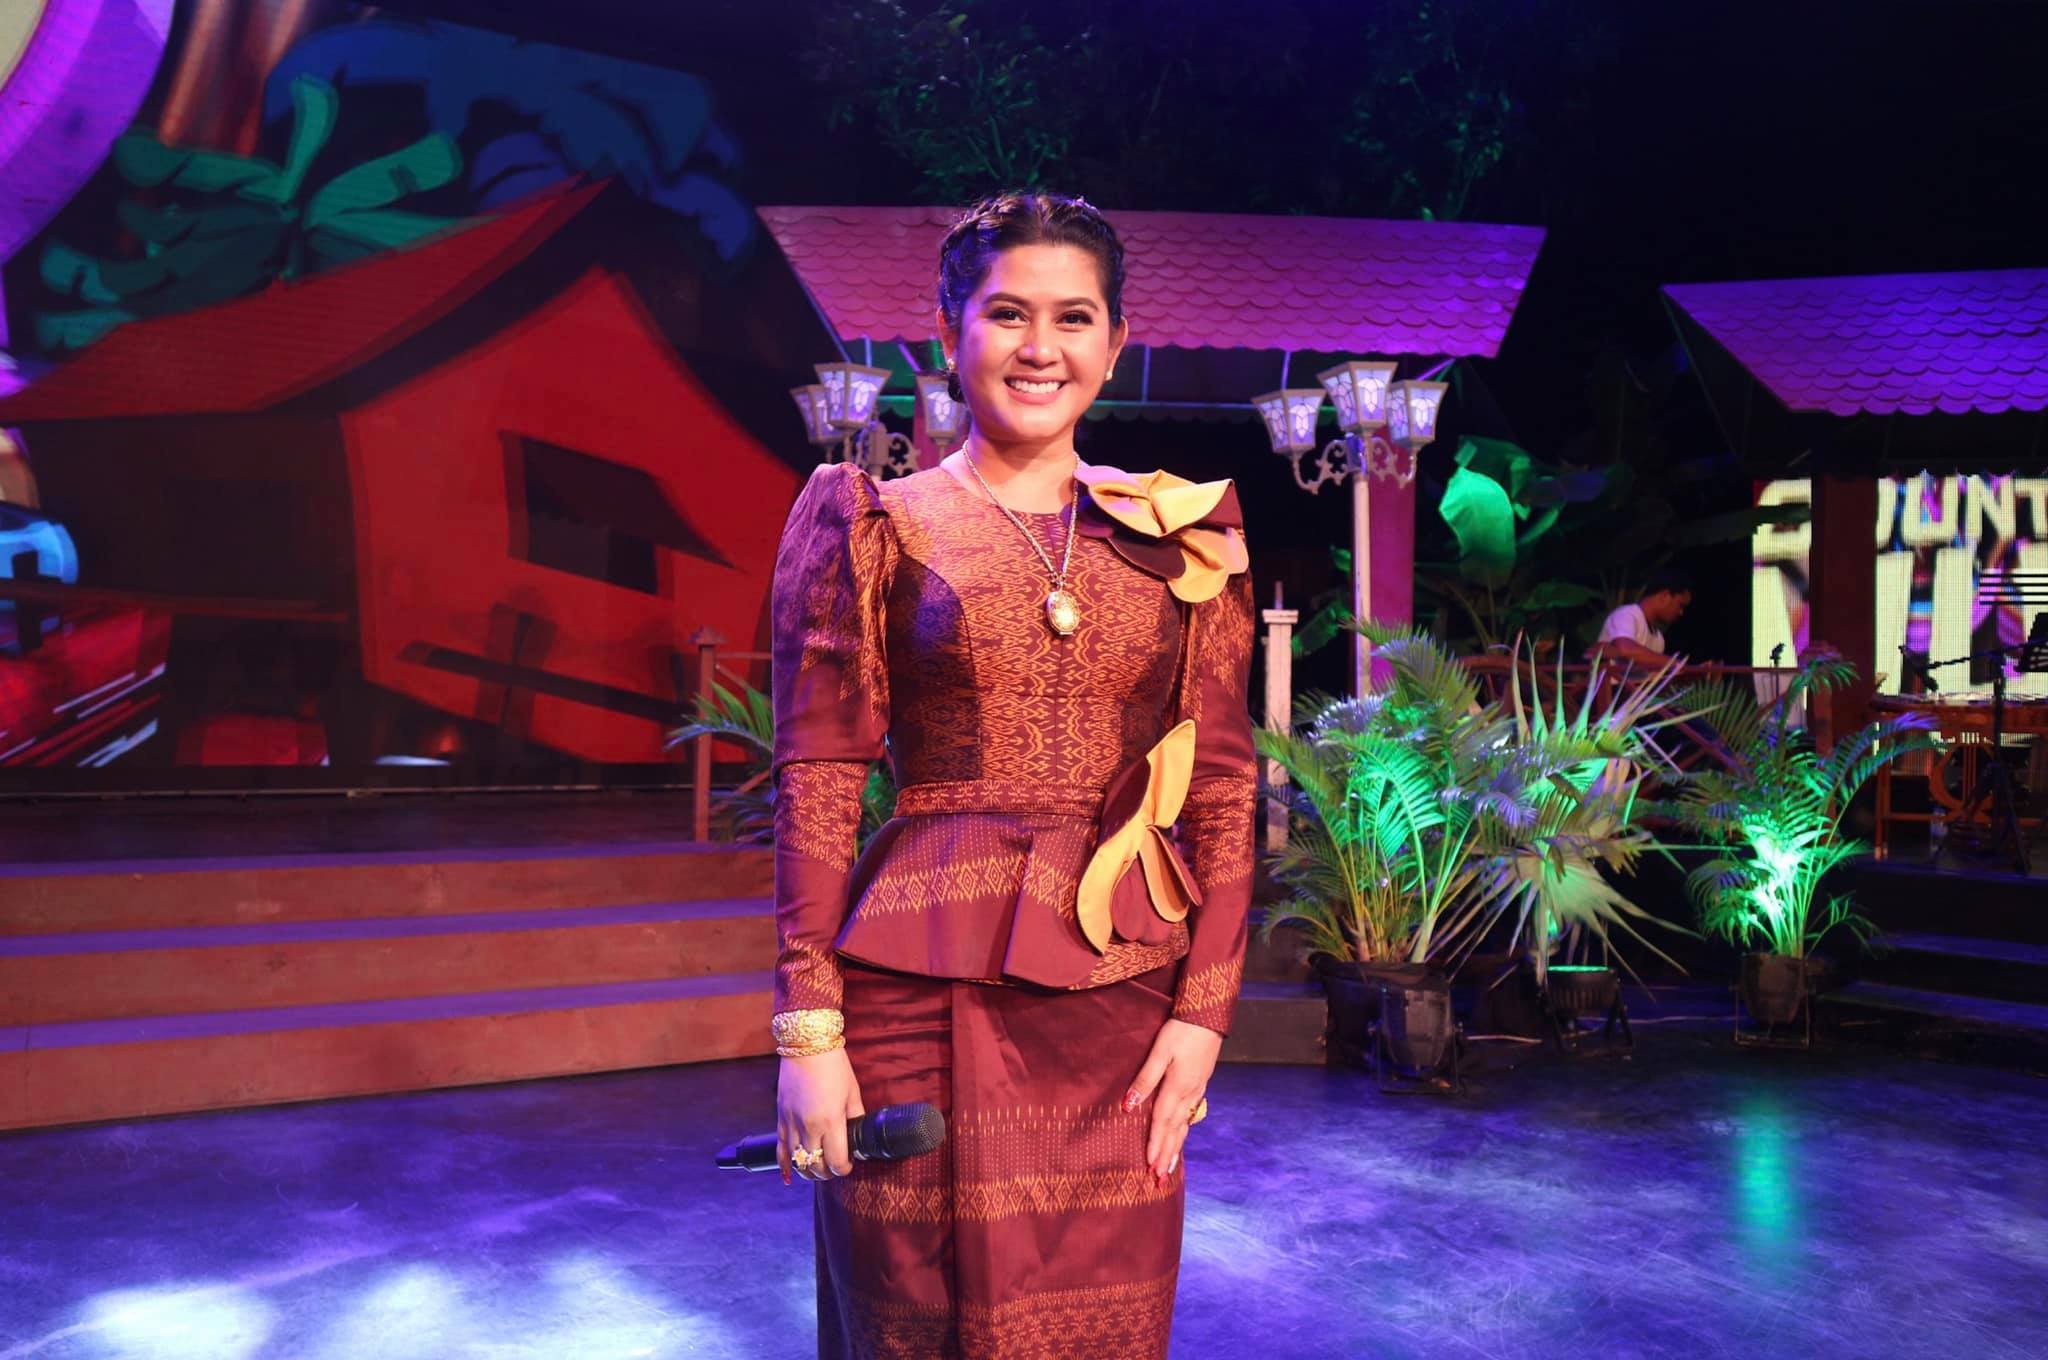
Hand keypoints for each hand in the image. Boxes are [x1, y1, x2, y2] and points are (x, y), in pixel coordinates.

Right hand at [777, 1046, 864, 1185]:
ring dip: (809, 1171)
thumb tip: (859, 1134)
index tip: (849, 1165)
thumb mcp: (852, 1091)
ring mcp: (791, 1123)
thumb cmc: (834, 1065)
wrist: (806, 1044)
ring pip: (798, 1161)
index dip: (844, 1169)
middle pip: (816, 1166)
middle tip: (835, 1167)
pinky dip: (785, 1165)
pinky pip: (780, 1149)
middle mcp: (808, 1127)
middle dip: (827, 1173)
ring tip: (818, 1170)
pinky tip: (790, 1176)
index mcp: (830, 1121)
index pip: (836, 1162)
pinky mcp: (780, 1117)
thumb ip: (856, 1116)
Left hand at [1123, 1017, 1221, 1182]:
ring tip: (1169, 1168)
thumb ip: (1145, 1079)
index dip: (1155, 1145)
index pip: (1162, 1122)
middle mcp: (1189, 1094)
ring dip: (1176, 1148)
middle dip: (1166, 1155)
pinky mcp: (1200, 1084)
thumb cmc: (1181, 1031)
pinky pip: (1189, 1116)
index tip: (1149, 1166)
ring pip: (1184, 1126)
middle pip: (1175, 1131)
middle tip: (1159, 1178)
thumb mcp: (1160, 1052)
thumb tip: (1129, 1105)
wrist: (1208, 1017)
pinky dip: (1183, 1132)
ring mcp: (1197, 1091)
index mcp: (1177, 1087)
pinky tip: (1181, 1137)